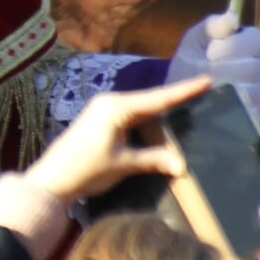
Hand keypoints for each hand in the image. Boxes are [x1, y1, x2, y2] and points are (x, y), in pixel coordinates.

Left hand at [25, 76, 208, 200]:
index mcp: (117, 107)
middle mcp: (110, 102)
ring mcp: (103, 110)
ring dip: (160, 114)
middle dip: (175, 99)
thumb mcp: (124, 164)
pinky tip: (160, 125)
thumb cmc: (86, 169)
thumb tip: (183, 166)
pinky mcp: (99, 121)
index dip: (184, 91)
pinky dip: (147, 122)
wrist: (52, 179)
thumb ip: (154, 160)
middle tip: (203, 92)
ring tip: (188, 107)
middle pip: (150, 100)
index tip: (207, 80)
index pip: (158, 98)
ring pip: (141, 109)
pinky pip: (130, 116)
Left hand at [165, 13, 259, 121]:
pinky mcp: (253, 118)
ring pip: (251, 90)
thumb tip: (232, 17)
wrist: (176, 100)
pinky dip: (228, 106)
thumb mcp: (195, 41)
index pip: (257, 40)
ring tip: (203, 88)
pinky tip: (211, 103)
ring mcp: (258, 97)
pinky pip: (248, 112)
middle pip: (254, 67)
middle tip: (203, 71)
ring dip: (223, 88)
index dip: (234, 44)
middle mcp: (259, 72)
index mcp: (248, 49)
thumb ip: (211, 26)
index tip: (211, 51)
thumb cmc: (190, 64)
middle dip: (224, 68)